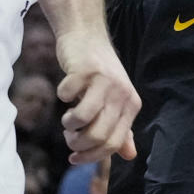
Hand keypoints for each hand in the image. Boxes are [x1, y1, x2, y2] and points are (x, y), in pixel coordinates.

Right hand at [57, 27, 140, 164]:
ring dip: (68, 125)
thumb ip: (121, 128)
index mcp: (132, 105)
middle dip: (77, 144)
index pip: (114, 144)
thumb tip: (130, 155)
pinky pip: (66, 96)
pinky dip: (61, 97)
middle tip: (69, 137)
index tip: (74, 158)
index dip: (92, 156)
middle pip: (98, 136)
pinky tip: (65, 90)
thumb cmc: (99, 73)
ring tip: (67, 118)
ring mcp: (104, 80)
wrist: (87, 35)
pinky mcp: (85, 69)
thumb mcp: (115, 100)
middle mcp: (122, 93)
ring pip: (82, 119)